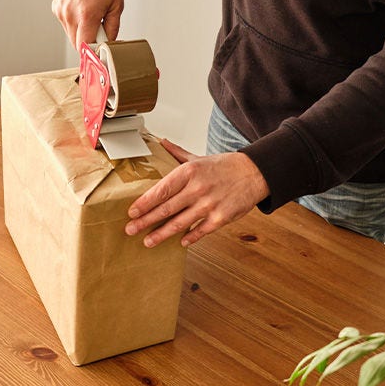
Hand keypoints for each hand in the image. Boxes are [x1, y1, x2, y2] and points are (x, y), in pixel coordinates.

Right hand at [51, 0, 123, 48]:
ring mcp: (60, 10)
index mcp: (86, 14)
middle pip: (76, 44)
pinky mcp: (56, 7)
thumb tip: (109, 43)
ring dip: (81, 31)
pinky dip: (74, 22)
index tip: (98, 54)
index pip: (84, 48)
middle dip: (88, 41)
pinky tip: (82, 10)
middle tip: (99, 29)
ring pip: (70, 35)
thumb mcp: (116, 5)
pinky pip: (66, 24)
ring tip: (90, 16)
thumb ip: (112, 28)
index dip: (92, 53)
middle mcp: (70, 13)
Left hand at [125, 139, 269, 247]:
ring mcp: (210, 204)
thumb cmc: (223, 166)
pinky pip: (201, 230)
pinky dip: (190, 237)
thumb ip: (177, 153)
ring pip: (180, 223)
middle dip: (146, 221)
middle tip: (130, 230)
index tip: (131, 212)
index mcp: (189, 172)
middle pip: (166, 209)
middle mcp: (198, 188)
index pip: (161, 190)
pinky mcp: (222, 217)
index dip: (144, 203)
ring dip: (162, 234)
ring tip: (148, 241)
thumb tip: (160, 142)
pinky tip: (179, 243)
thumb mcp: (198, 157)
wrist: (254, 172)